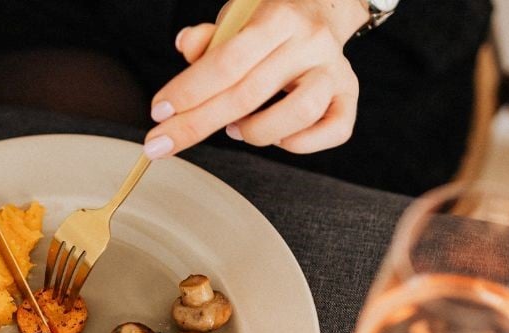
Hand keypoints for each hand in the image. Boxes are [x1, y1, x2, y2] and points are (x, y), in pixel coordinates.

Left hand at [143, 0, 369, 158]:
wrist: (322, 8)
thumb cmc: (269, 20)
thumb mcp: (235, 17)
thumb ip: (210, 37)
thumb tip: (186, 44)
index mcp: (278, 17)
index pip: (228, 61)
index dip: (189, 90)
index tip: (159, 112)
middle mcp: (311, 42)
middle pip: (250, 93)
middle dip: (198, 123)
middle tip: (163, 142)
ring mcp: (335, 70)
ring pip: (299, 114)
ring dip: (257, 132)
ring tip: (235, 129)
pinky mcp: (350, 95)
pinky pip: (334, 130)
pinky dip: (299, 143)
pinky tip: (276, 137)